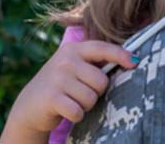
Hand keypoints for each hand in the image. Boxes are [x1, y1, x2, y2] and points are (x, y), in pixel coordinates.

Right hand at [0, 40, 136, 143]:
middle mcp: (65, 61)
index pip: (102, 49)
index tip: (134, 62)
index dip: (120, 55)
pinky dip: (76, 115)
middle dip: (96, 92)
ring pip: (91, 98)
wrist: (30, 105)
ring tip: (72, 101)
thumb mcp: (76, 67)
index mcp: (74, 49)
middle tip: (81, 93)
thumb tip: (133, 60)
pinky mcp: (51, 98)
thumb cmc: (62, 85)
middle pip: (101, 81)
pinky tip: (66, 110)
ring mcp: (57, 78)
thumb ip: (97, 62)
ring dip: (85, 105)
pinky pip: (78, 111)